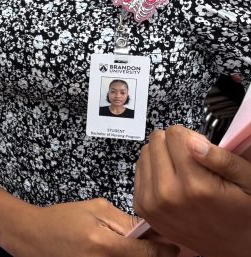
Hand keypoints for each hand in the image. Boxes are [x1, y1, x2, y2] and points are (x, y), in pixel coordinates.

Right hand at [7, 199, 177, 256]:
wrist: (32, 237)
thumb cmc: (62, 219)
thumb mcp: (95, 209)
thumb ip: (126, 221)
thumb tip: (154, 231)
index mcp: (104, 245)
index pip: (149, 254)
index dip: (165, 250)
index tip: (174, 246)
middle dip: (152, 256)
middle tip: (157, 247)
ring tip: (136, 248)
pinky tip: (120, 253)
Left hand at [134, 125, 250, 256]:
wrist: (227, 245)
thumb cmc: (239, 210)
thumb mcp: (246, 181)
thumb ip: (221, 158)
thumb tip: (192, 140)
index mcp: (195, 185)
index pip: (175, 134)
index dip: (191, 137)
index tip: (202, 150)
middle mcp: (168, 193)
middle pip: (157, 140)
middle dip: (175, 144)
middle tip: (192, 161)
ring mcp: (151, 202)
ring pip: (145, 152)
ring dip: (162, 156)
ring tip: (182, 172)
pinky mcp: (141, 206)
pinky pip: (138, 169)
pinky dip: (153, 170)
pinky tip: (171, 181)